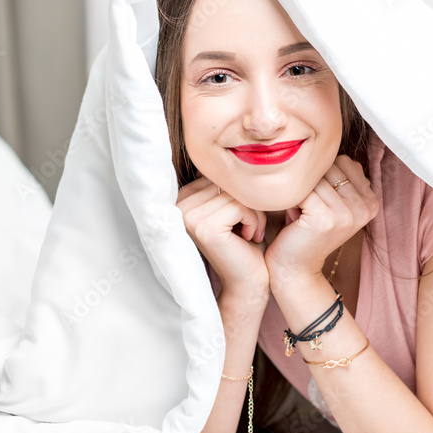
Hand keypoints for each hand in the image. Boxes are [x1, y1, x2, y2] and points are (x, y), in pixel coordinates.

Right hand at [177, 171, 269, 296]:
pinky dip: (254, 220)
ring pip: (235, 193)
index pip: (218, 175)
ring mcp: (188, 217)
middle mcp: (178, 206)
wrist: (249, 282)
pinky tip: (249, 237)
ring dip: (253, 212)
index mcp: (181, 198)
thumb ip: (224, 183)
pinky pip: (240, 205)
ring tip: (250, 232)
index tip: (241, 219)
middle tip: (249, 227)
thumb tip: (232, 150)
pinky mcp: (204, 227)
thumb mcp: (232, 207)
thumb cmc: (245, 243)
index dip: (238, 193)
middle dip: (247, 202)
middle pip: (226, 182)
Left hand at [264, 155, 379, 287]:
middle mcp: (365, 207)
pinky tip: (292, 217)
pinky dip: (291, 200)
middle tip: (306, 208)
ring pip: (315, 178)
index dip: (322, 175)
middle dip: (311, 182)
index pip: (343, 161)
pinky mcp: (327, 218)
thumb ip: (339, 177)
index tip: (318, 200)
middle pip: (329, 167)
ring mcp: (348, 213)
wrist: (294, 269)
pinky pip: (303, 190)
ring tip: (300, 213)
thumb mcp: (330, 202)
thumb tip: (336, 149)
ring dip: (300, 191)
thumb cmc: (304, 230)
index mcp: (371, 201)